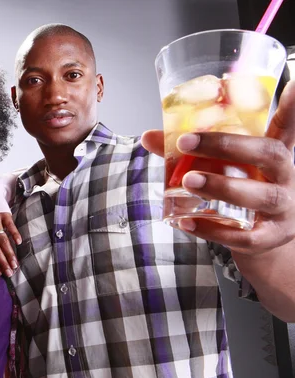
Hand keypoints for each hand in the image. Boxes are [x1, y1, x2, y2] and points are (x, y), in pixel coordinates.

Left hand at [142, 81, 294, 255]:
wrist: (264, 240)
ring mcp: (281, 210)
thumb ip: (190, 151)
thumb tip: (149, 136)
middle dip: (228, 146)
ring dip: (221, 186)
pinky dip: (213, 230)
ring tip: (188, 181)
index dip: (291, 107)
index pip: (286, 127)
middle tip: (187, 143)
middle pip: (270, 155)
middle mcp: (285, 178)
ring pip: (260, 196)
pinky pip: (244, 236)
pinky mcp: (267, 238)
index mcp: (274, 155)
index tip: (293, 84)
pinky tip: (187, 221)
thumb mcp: (225, 168)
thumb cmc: (242, 192)